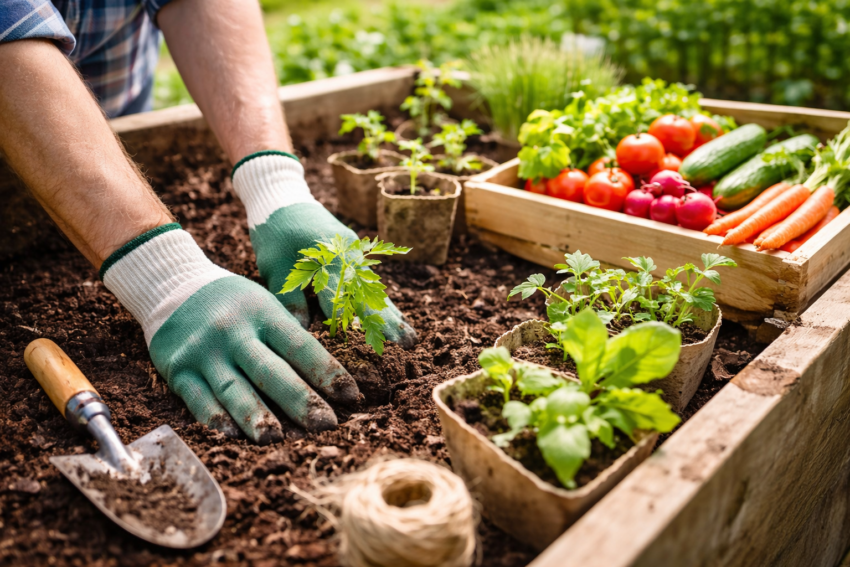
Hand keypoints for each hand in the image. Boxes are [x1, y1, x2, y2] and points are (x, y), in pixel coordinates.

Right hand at [101, 225, 358, 443]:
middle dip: (300, 401)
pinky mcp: (178, 369)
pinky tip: (233, 434)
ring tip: (276, 439)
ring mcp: (205, 352)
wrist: (172, 285)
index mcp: (264, 314)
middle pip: (271, 371)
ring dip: (256, 416)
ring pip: (233, 389)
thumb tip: (330, 378)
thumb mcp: (265, 305)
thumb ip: (291, 337)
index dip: (328, 372)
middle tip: (326, 425)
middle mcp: (235, 332)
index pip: (301, 346)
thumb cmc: (234, 303)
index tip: (352, 397)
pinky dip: (215, 418)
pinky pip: (198, 399)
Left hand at [232, 152, 416, 347]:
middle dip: (389, 320)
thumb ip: (290, 300)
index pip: (345, 299)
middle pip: (370, 293)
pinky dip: (380, 298)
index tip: (375, 345)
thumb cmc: (274, 233)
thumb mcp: (275, 267)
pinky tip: (393, 314)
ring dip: (390, 312)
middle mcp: (348, 256)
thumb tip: (304, 332)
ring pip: (374, 287)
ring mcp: (353, 253)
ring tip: (408, 335)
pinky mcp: (352, 251)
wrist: (283, 196)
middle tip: (409, 343)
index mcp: (328, 260)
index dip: (360, 324)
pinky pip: (369, 279)